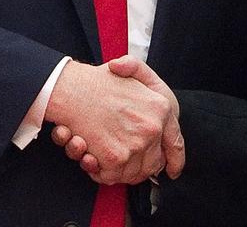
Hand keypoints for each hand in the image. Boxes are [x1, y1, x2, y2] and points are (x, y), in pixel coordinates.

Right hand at [45, 60, 183, 184]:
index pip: (175, 143)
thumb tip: (156, 106)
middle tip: (123, 162)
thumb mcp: (132, 69)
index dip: (174, 160)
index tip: (171, 169)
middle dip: (138, 168)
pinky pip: (111, 176)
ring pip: (132, 174)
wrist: (71, 89)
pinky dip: (99, 172)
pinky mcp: (116, 158)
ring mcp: (136, 144)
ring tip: (100, 155)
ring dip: (117, 171)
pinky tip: (89, 156)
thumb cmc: (98, 80)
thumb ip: (148, 81)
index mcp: (162, 107)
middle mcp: (153, 128)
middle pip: (153, 164)